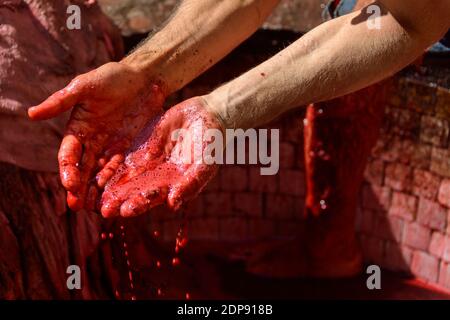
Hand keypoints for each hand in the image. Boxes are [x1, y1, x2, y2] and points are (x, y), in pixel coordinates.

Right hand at [28, 62, 165, 210]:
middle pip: (83, 169)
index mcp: (78, 128)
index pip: (69, 154)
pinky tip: (115, 196)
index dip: (68, 170)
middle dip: (79, 188)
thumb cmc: (114, 77)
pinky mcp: (129, 148)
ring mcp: (111, 146)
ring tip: (95, 209)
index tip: (70, 185)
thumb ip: (62, 101)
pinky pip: (121, 168)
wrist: (145, 78)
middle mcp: (92, 140)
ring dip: (96, 190)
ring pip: (100, 173)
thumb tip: (31, 114)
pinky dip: (117, 182)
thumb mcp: (86, 86)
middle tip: (77, 207)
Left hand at [100, 97, 222, 217]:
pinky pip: (123, 155)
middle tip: (103, 210)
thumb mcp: (205, 164)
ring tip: (93, 193)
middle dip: (119, 200)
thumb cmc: (211, 143)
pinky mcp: (141, 145)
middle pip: (134, 191)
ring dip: (110, 185)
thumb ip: (191, 184)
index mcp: (172, 185)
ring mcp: (148, 161)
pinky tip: (96, 168)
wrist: (207, 116)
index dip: (138, 204)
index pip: (152, 198)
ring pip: (125, 175)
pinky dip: (110, 163)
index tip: (124, 211)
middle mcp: (157, 177)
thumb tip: (173, 204)